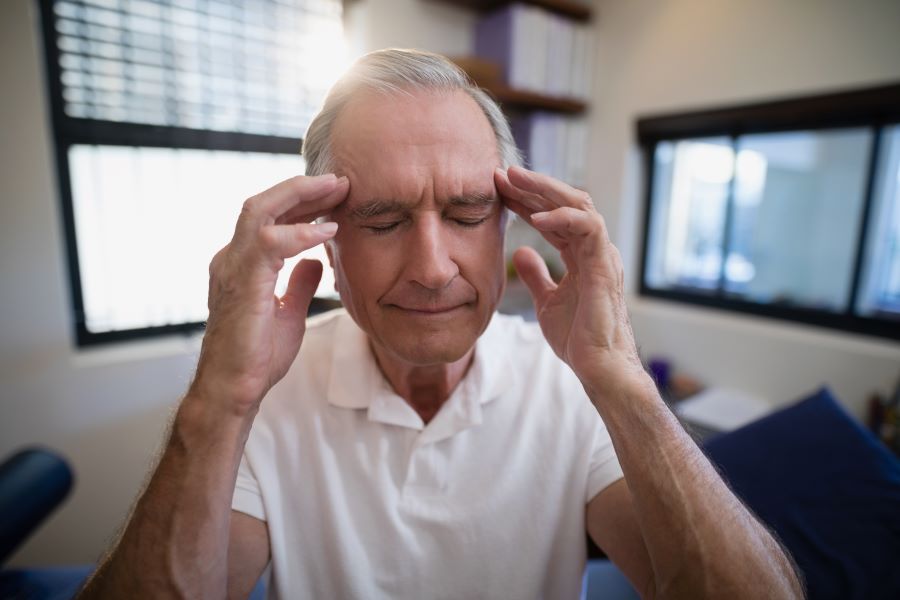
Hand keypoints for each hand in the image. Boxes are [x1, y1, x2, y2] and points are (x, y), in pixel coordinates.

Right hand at [191, 174, 349, 415]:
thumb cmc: (257, 357)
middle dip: (302, 188)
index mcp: (242, 264)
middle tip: (340, 180)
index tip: (335, 196)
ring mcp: (232, 267)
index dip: (302, 203)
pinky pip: (270, 242)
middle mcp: (232, 258)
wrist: (235, 389)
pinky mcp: (242, 282)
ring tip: (336, 190)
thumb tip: (316, 261)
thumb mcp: (290, 313)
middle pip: (264, 203)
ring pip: (260, 210)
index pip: (270, 218)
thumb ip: (300, 284)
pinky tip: (328, 232)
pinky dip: (301, 232)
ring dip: (300, 196)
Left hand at [495, 167, 646, 394]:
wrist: (598, 367)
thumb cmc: (579, 338)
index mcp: (581, 255)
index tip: (497, 189)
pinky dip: (563, 218)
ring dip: (545, 190)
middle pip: (565, 202)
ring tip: (515, 180)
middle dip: (533, 186)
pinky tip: (536, 219)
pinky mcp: (605, 265)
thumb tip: (520, 253)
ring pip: (578, 204)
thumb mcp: (547, 302)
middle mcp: (594, 249)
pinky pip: (589, 228)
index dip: (526, 202)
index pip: (552, 217)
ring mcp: (602, 254)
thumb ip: (536, 276)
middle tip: (502, 172)